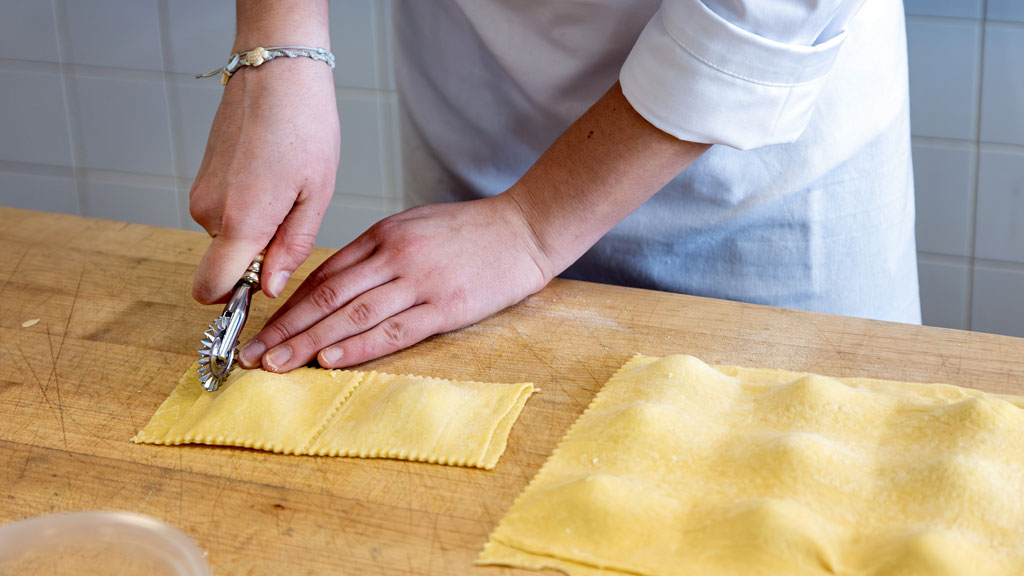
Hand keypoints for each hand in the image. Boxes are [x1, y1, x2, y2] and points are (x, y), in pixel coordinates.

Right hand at [189, 57, 338, 303]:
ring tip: (286, 185)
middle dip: (259, 253)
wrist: (276, 71)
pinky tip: (271, 174)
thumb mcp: (316, 195)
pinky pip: (224, 212)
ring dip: (256, 225)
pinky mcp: (201, 177)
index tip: (263, 285)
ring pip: (228, 235)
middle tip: (293, 213)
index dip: (233, 299)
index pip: (211, 289)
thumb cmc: (305, 127)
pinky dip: (247, 205)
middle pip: (227, 262)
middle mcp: (209, 212)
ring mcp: (201, 193)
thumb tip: (268, 287)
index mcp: (240, 221)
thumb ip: (292, 247)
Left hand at [237, 195, 551, 370]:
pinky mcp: (446, 306)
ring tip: (277, 364)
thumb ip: (376, 252)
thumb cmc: (470, 231)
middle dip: (285, 328)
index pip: (323, 274)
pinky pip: (393, 330)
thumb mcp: (414, 226)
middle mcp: (394, 256)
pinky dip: (358, 347)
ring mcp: (419, 281)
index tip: (262, 329)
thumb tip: (335, 284)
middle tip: (252, 355)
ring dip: (309, 342)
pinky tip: (330, 361)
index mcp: (383, 235)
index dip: (287, 306)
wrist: (524, 228)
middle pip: (327, 297)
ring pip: (352, 315)